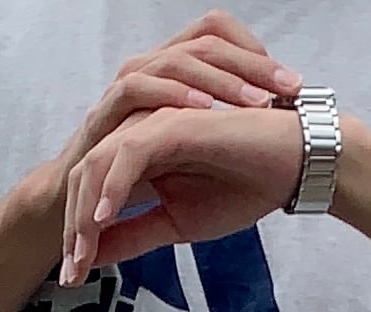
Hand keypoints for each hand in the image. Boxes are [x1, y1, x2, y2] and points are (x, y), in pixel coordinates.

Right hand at [54, 13, 300, 180]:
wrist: (75, 209)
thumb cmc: (134, 183)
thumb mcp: (189, 161)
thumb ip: (220, 140)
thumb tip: (273, 136)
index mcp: (174, 77)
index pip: (220, 43)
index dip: (257, 58)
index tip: (295, 88)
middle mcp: (151, 71)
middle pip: (205, 43)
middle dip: (251, 65)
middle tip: (289, 88)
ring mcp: (126, 87)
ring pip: (175, 60)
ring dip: (218, 80)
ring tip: (256, 101)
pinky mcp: (104, 112)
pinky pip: (137, 89)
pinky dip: (171, 94)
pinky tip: (202, 110)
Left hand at [60, 106, 304, 284]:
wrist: (290, 167)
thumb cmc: (242, 188)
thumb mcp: (178, 224)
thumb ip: (135, 235)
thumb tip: (94, 258)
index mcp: (138, 156)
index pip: (92, 192)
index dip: (78, 234)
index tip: (73, 277)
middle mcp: (138, 135)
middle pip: (84, 177)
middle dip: (73, 227)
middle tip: (70, 273)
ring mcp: (153, 125)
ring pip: (99, 164)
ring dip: (86, 211)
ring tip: (82, 254)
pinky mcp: (172, 123)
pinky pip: (130, 153)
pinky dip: (113, 185)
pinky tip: (105, 219)